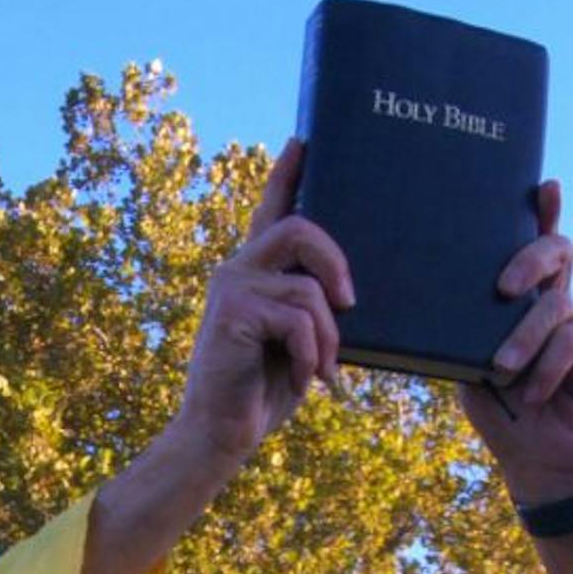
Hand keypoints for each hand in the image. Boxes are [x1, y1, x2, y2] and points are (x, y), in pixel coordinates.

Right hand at [179, 136, 354, 464]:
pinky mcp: (233, 310)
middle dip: (336, 262)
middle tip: (350, 301)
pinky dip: (310, 355)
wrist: (222, 433)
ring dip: (328, 338)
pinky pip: (299, 319)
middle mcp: (237, 270)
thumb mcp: (296, 339)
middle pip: (299, 227)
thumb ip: (309, 305)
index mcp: (254, 272)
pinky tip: (302, 380)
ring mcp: (232, 287)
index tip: (304, 140)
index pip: (271, 210)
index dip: (287, 174)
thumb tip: (347, 292)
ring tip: (321, 370)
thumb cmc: (263, 390)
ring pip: (309, 289)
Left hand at [459, 179, 572, 504]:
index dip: (544, 213)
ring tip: (503, 370)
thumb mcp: (467, 364)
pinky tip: (532, 393)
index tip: (543, 185)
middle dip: (530, 258)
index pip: (536, 246)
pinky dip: (547, 367)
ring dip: (524, 338)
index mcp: (522, 300)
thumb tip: (435, 300)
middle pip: (557, 252)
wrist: (533, 458)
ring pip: (557, 305)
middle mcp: (554, 303)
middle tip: (502, 289)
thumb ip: (465, 330)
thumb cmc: (497, 408)